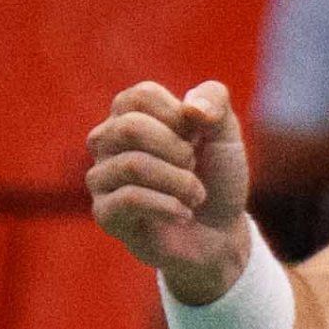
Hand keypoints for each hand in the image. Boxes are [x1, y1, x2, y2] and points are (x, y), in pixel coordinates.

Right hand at [85, 79, 254, 300]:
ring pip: (131, 165)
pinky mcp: (105, 213)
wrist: (220, 232)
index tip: (196, 136)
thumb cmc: (216, 177)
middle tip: (194, 166)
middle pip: (129, 127)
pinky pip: (129, 199)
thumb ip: (216, 101)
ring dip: (179, 181)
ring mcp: (101, 178)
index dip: (178, 116)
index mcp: (130, 114)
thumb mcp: (226, 132)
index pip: (141, 96)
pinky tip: (184, 214)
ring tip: (196, 195)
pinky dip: (168, 206)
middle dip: (176, 149)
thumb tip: (190, 107)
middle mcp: (107, 142)